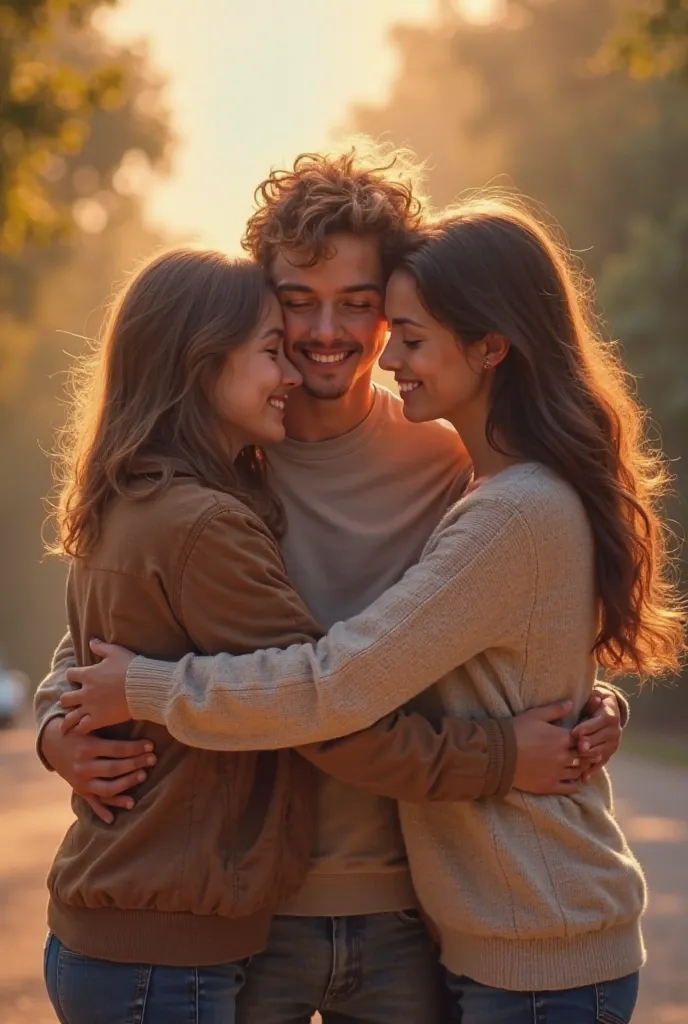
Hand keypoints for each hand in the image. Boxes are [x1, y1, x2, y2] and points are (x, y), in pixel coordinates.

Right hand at [40, 716, 155, 823]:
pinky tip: (114, 818)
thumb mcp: (89, 725)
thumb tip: (135, 711)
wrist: (52, 744)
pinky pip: (93, 803)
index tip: (151, 746)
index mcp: (87, 747)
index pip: (116, 749)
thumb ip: (106, 723)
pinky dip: (103, 812)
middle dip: (135, 764)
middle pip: (114, 768)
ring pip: (107, 788)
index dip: (135, 748)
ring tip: (143, 776)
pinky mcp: (80, 790)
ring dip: (126, 785)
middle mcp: (83, 766)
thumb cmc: (79, 730)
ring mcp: (81, 781)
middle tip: (153, 760)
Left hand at [60, 640, 135, 734]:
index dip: (72, 676)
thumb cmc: (131, 667)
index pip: (70, 675)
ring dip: (68, 719)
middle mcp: (85, 692)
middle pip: (65, 698)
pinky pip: (82, 728)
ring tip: (66, 725)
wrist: (143, 686)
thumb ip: (101, 647)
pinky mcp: (99, 719)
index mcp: (88, 674)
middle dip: (68, 699)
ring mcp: (91, 707)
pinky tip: (79, 731)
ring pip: (70, 716)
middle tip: (72, 702)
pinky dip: (79, 730)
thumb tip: (91, 640)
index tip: (77, 679)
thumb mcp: (116, 651)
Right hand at [512, 701, 592, 794]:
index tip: (582, 740)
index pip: (583, 739)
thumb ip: (555, 710)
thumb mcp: (535, 715)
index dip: (584, 739)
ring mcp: (557, 773)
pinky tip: (573, 784)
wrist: (499, 753)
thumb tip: (572, 704)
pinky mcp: (549, 786)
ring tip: (578, 768)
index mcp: (562, 738)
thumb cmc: (516, 731)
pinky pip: (569, 789)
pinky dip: (574, 787)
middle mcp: (564, 756)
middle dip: (584, 755)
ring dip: (580, 769)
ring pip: (578, 772)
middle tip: (583, 755)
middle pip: (583, 757)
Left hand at [572, 691, 622, 780]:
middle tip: (577, 748)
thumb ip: (593, 698)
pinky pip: (600, 764)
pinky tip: (584, 778)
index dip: (588, 727)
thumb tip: (595, 697)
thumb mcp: (595, 698)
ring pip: (600, 752)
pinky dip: (592, 771)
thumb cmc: (593, 704)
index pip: (600, 723)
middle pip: (600, 739)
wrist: (606, 712)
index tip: (575, 731)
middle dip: (588, 744)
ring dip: (589, 758)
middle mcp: (614, 731)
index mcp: (610, 716)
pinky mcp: (608, 755)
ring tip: (578, 762)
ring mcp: (612, 745)